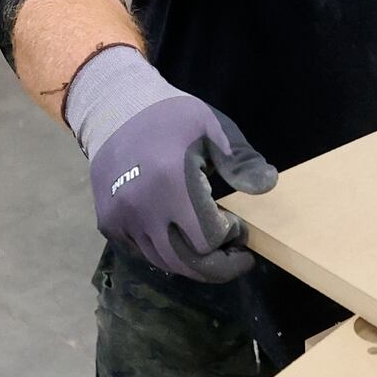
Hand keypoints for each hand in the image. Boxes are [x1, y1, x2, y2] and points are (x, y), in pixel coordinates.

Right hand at [67, 48, 278, 283]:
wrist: (114, 109)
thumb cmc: (170, 117)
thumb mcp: (212, 126)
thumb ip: (240, 160)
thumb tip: (268, 184)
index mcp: (172, 182)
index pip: (208, 238)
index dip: (230, 237)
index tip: (239, 225)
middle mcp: (144, 207)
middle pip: (187, 262)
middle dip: (219, 267)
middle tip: (237, 260)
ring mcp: (122, 219)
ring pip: (164, 262)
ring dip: (193, 263)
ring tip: (211, 251)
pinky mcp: (108, 223)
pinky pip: (141, 254)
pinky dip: (165, 253)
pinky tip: (179, 238)